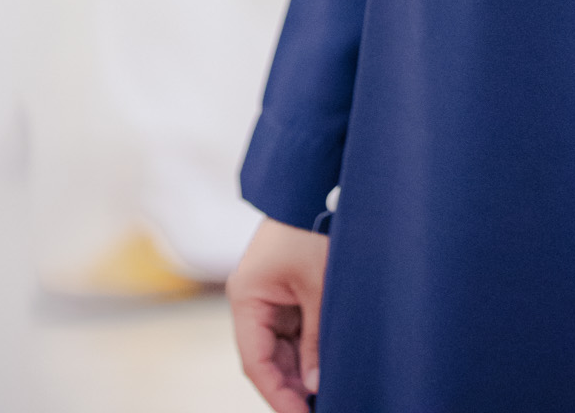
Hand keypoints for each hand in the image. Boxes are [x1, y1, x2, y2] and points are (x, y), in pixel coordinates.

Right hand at [227, 217, 329, 410]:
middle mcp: (251, 301)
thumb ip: (316, 339)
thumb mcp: (318, 287)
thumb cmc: (311, 228)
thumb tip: (316, 386)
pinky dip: (307, 352)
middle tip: (320, 408)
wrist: (311, 185)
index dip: (278, 395)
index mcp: (247, 299)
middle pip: (267, 360)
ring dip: (300, 372)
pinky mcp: (285, 292)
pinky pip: (292, 333)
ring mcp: (268, 297)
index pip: (256, 363)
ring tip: (327, 395)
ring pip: (281, 349)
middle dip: (291, 388)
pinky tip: (326, 370)